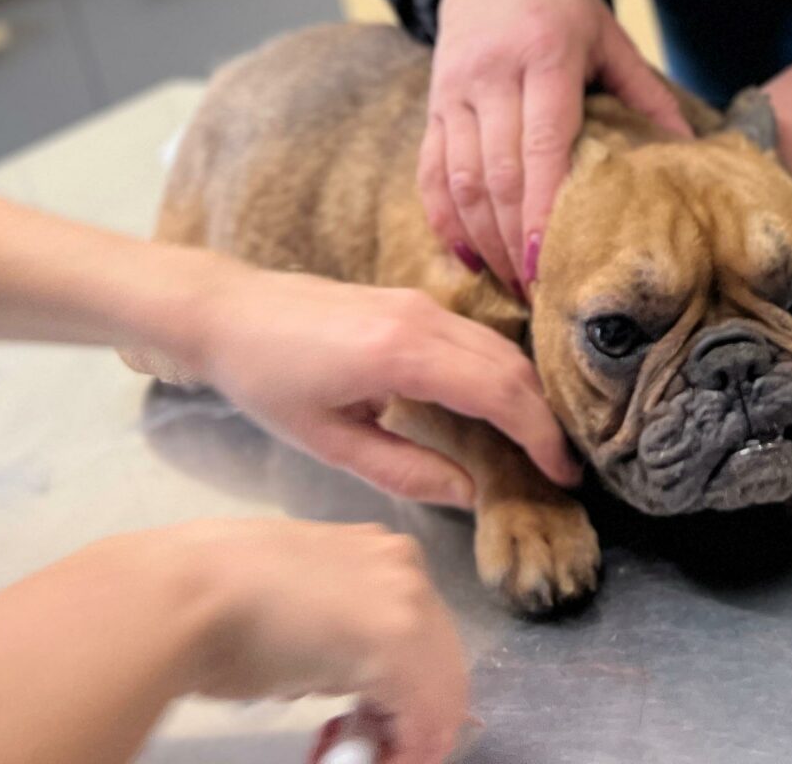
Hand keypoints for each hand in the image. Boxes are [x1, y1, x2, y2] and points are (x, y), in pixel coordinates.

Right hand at [135, 518, 467, 763]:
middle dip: (410, 714)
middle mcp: (404, 567)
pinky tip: (375, 759)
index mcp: (378, 551)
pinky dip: (408, 751)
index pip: (421, 634)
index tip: (372, 724)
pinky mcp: (397, 645)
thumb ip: (337, 630)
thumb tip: (345, 674)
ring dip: (407, 732)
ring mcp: (406, 601)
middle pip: (440, 661)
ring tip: (360, 752)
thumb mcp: (297, 601)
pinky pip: (427, 717)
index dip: (403, 689)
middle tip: (368, 746)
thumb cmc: (217, 597)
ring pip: (440, 690)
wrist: (186, 592)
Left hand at [161, 258, 581, 503]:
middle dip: (546, 417)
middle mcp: (422, 318)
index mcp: (401, 354)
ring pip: (499, 346)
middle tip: (564, 467)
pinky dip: (502, 371)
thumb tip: (470, 493)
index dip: (540, 435)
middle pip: (511, 365)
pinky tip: (502, 407)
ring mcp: (419, 301)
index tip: (564, 474)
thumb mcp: (328, 442)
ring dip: (527, 392)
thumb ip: (404, 470)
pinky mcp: (412, 298)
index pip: (499, 392)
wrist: (227, 311)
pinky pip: (476, 335)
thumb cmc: (267, 381)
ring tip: (540, 444)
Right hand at [423, 0, 687, 290]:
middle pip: (498, 173)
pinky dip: (444, 219)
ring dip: (485, 240)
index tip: (555, 261)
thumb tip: (690, 154)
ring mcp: (453, 93)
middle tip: (543, 295)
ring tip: (515, 287)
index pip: (541, 143)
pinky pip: (430, 172)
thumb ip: (645, 93)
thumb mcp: (608, 34)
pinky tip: (468, 258)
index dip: (546, 207)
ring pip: (459, 180)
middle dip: (517, 241)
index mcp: (543, 56)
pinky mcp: (432, 106)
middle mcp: (491, 76)